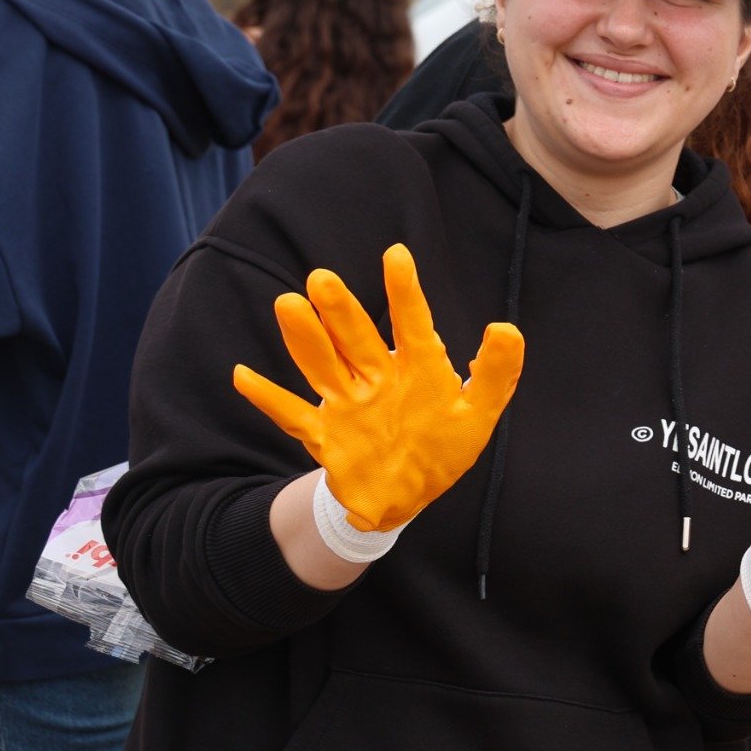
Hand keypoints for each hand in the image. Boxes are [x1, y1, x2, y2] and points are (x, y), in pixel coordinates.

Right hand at [233, 244, 523, 532]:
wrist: (404, 496)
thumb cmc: (442, 447)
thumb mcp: (477, 414)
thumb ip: (495, 374)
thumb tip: (507, 328)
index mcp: (418, 369)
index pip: (412, 325)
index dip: (404, 292)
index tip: (396, 255)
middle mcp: (377, 378)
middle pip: (357, 339)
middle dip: (341, 310)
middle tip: (323, 278)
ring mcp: (347, 404)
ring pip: (323, 365)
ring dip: (305, 338)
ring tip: (288, 303)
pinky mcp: (324, 435)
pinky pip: (291, 415)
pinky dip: (268, 397)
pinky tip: (243, 375)